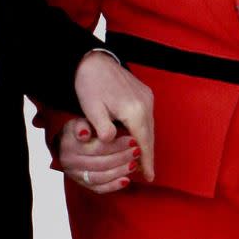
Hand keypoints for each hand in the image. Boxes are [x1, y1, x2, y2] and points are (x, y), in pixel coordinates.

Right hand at [60, 117, 141, 192]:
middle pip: (101, 163)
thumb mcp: (79, 121)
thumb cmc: (79, 128)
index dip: (116, 145)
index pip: (97, 148)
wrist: (66, 142)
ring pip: (101, 177)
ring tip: (135, 164)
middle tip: (137, 151)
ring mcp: (76, 175)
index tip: (133, 140)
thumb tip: (85, 134)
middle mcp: (70, 162)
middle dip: (122, 157)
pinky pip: (99, 188)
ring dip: (120, 171)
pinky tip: (127, 180)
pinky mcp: (82, 184)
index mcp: (70, 145)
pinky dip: (113, 186)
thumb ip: (84, 125)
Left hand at [74, 51, 154, 180]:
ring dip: (146, 142)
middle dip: (148, 154)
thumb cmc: (89, 84)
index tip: (149, 177)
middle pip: (149, 135)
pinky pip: (147, 117)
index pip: (143, 142)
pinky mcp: (144, 92)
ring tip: (142, 160)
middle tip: (146, 174)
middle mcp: (145, 103)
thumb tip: (111, 143)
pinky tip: (137, 138)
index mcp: (134, 109)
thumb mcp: (92, 109)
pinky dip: (144, 130)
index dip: (146, 161)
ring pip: (149, 126)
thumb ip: (103, 129)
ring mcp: (146, 96)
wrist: (93, 60)